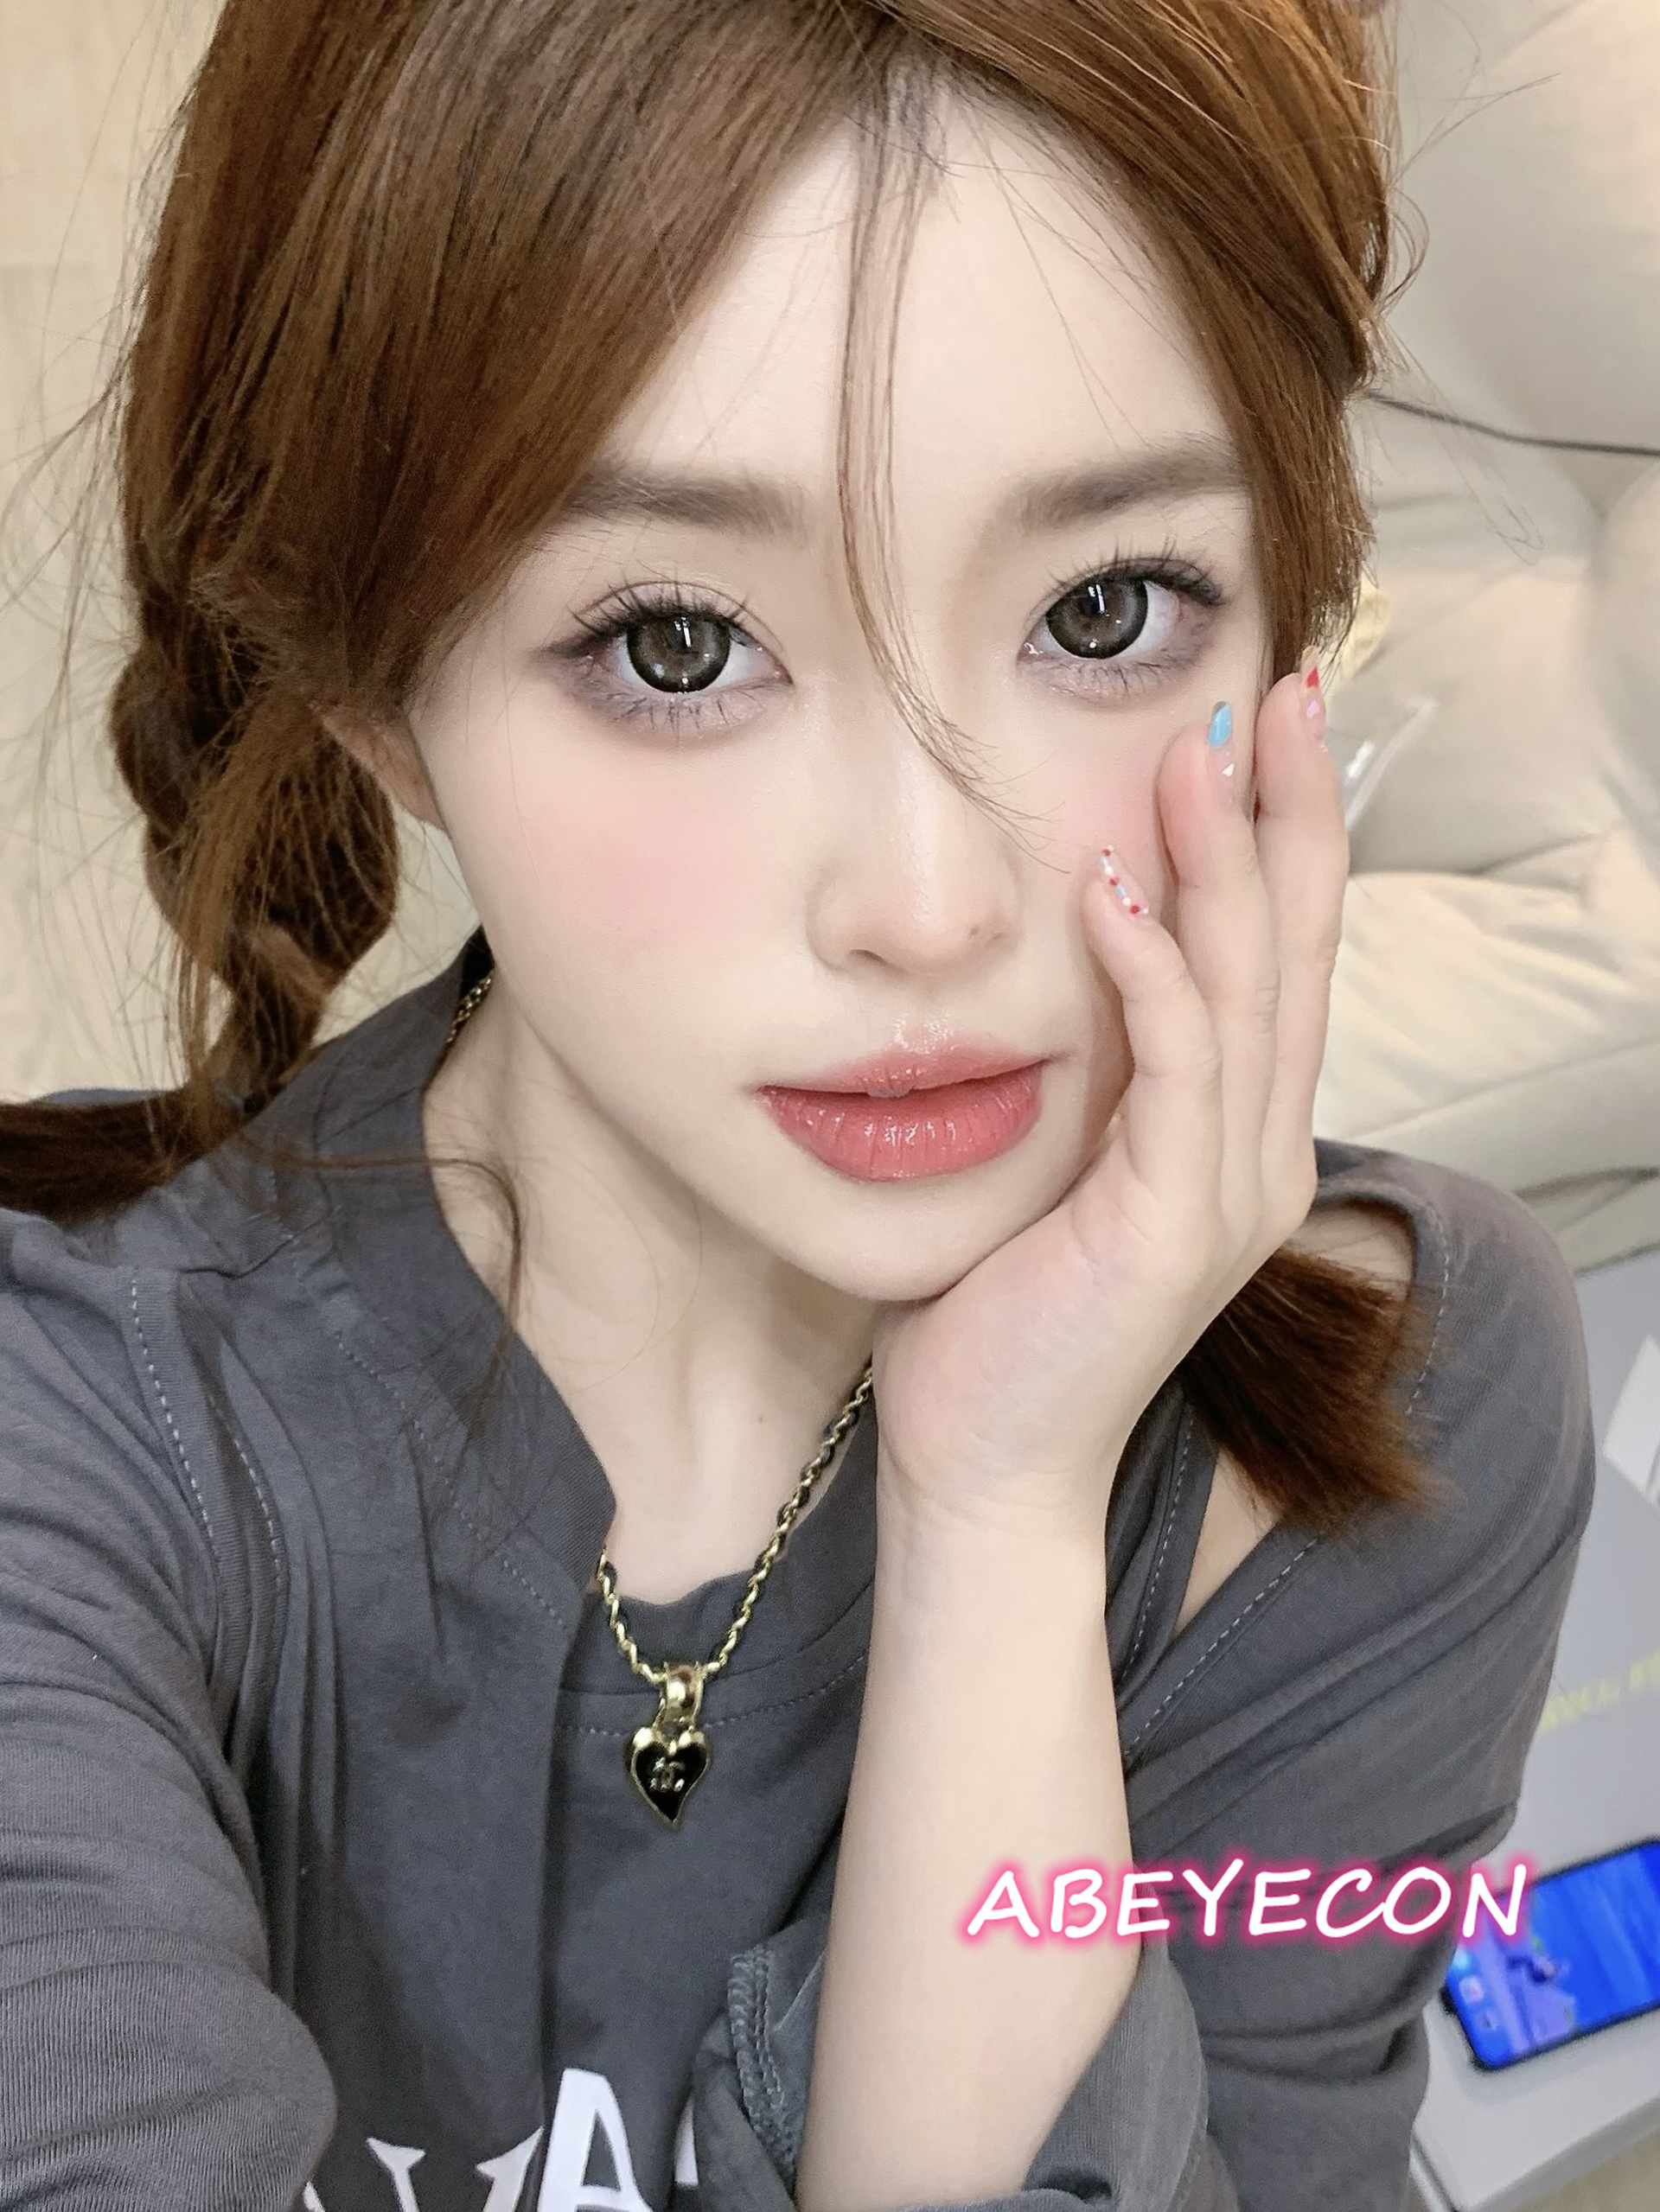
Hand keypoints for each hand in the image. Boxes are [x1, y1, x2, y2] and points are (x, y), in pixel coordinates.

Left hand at [870, 668, 1347, 1539]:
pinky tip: (1109, 891)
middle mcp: (1259, 1153)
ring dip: (1223, 861)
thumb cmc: (997, 1311)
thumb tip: (1054, 948)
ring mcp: (1229, 1190)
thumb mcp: (1051, 1161)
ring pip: (1250, 989)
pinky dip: (1151, 970)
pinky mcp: (1174, 1222)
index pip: (1284, 959)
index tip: (1270, 729)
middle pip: (1299, 951)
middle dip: (1290, 814)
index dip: (1288, 839)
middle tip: (1282, 690)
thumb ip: (1085, 1068)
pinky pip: (1177, 1065)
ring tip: (1198, 747)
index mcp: (1237, 1136)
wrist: (982, 1463)